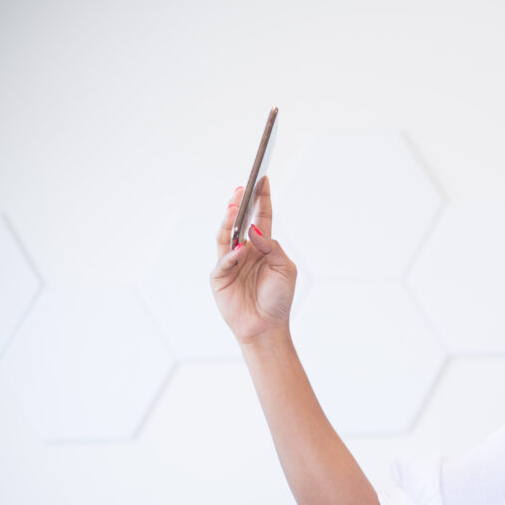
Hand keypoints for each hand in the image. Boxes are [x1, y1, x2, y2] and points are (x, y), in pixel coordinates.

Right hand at [210, 177, 296, 344]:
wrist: (267, 327)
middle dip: (240, 203)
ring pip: (226, 235)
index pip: (261, 217)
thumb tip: (254, 229)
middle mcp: (245, 250)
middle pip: (239, 222)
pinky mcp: (219, 277)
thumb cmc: (278, 298)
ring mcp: (230, 262)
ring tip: (234, 206)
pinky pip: (223, 261)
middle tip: (242, 187)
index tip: (263, 178)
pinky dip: (231, 255)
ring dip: (229, 221)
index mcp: (263, 246)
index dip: (262, 198)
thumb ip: (271, 247)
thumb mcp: (285, 269)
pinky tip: (239, 250)